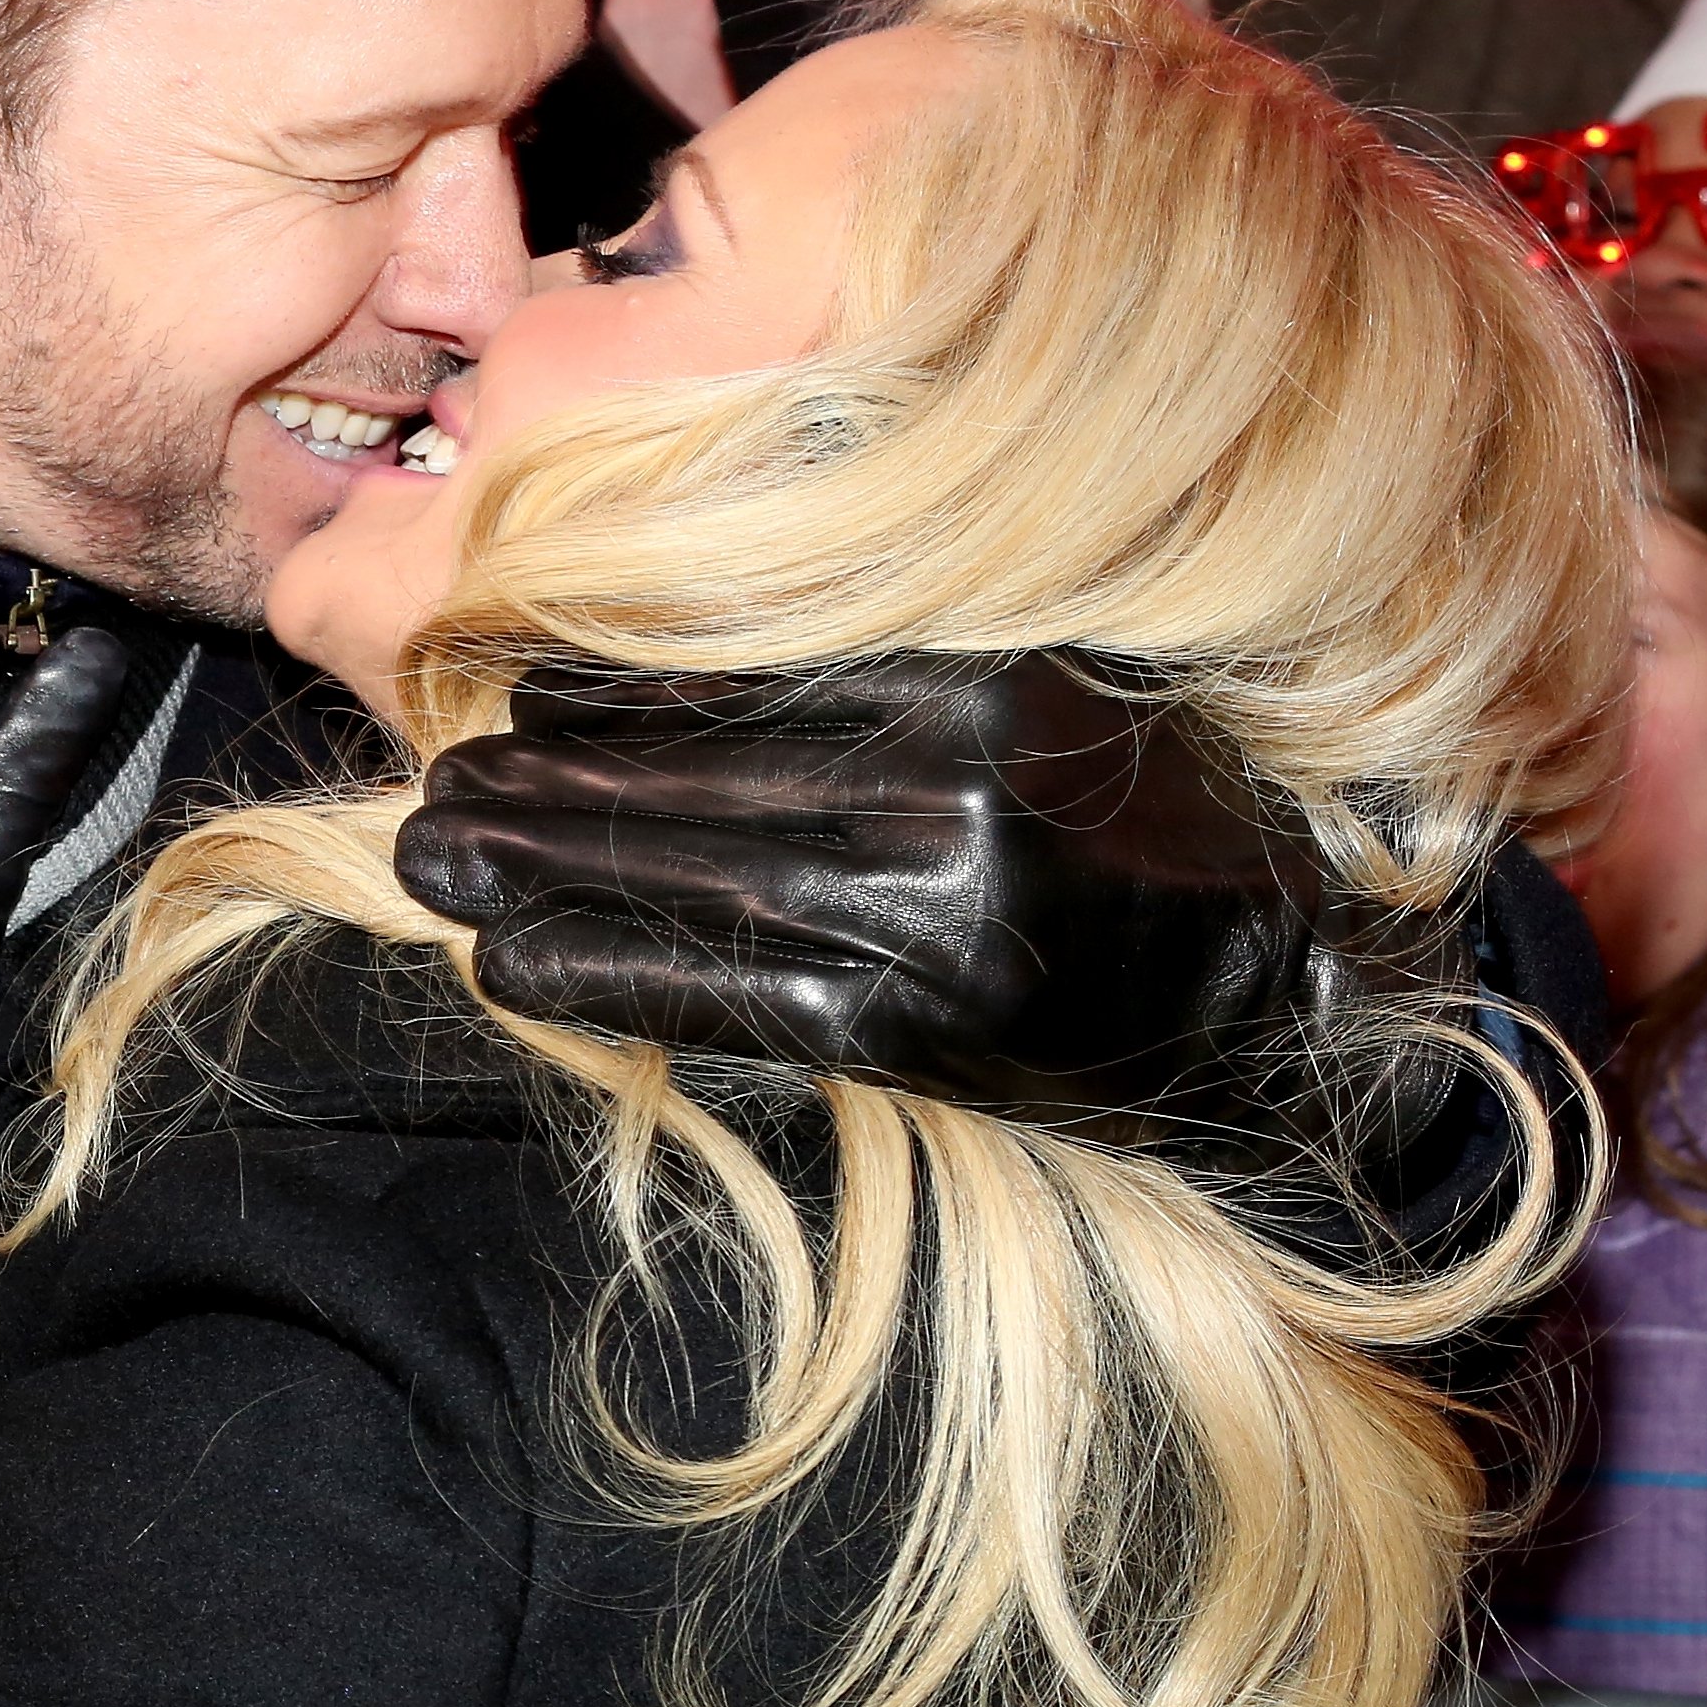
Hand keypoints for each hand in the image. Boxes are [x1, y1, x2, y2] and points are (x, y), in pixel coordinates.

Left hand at [396, 659, 1456, 1162]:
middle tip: (433, 787)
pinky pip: (728, 998)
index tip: (515, 693)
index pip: (753, 680)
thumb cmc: (1147, 831)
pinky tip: (516, 964)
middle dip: (548, 786)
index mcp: (984, 692)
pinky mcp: (916, 1028)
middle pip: (701, 779)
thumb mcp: (1042, 701)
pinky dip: (613, 976)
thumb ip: (893, 678)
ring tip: (436, 858)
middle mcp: (953, 799)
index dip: (616, 691)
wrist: (1273, 991)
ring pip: (695, 882)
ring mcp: (931, 920)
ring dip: (549, 872)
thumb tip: (683, 679)